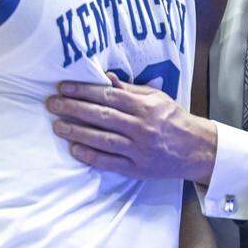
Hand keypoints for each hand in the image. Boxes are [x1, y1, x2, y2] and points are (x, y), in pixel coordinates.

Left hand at [46, 72, 217, 183]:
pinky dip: (90, 155)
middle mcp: (141, 127)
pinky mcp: (136, 168)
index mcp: (145, 106)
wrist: (196, 149)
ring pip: (102, 139)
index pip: (108, 96)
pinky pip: (109, 162)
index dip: (84, 90)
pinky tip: (74, 149)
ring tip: (57, 126)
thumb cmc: (174, 119)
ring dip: (76, 131)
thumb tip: (107, 78)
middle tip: (52, 104)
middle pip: (101, 116)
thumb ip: (131, 89)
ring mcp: (138, 149)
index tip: (64, 87)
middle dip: (73, 108)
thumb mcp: (158, 98)